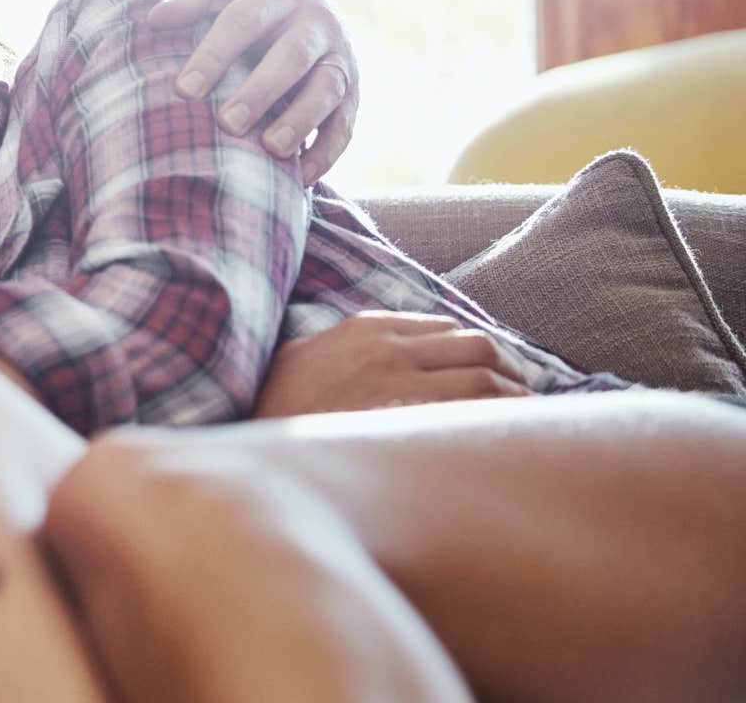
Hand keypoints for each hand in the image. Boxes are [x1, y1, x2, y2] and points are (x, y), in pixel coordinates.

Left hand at [148, 0, 359, 183]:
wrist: (300, 5)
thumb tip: (158, 18)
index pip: (244, 20)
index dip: (214, 55)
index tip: (184, 90)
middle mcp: (317, 21)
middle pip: (292, 56)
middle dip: (261, 91)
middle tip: (227, 123)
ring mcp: (339, 57)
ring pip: (327, 89)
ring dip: (301, 120)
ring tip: (271, 150)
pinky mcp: (352, 93)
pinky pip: (345, 125)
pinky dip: (327, 152)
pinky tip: (301, 176)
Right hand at [253, 311, 532, 417]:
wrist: (249, 443)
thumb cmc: (271, 408)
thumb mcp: (306, 357)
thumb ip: (347, 349)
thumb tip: (382, 358)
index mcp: (367, 329)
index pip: (448, 328)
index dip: (478, 351)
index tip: (491, 372)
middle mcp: (390, 349)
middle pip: (477, 346)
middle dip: (507, 370)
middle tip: (519, 395)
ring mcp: (399, 384)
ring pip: (484, 377)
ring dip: (513, 397)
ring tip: (523, 419)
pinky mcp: (405, 422)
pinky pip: (471, 412)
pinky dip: (498, 421)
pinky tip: (507, 436)